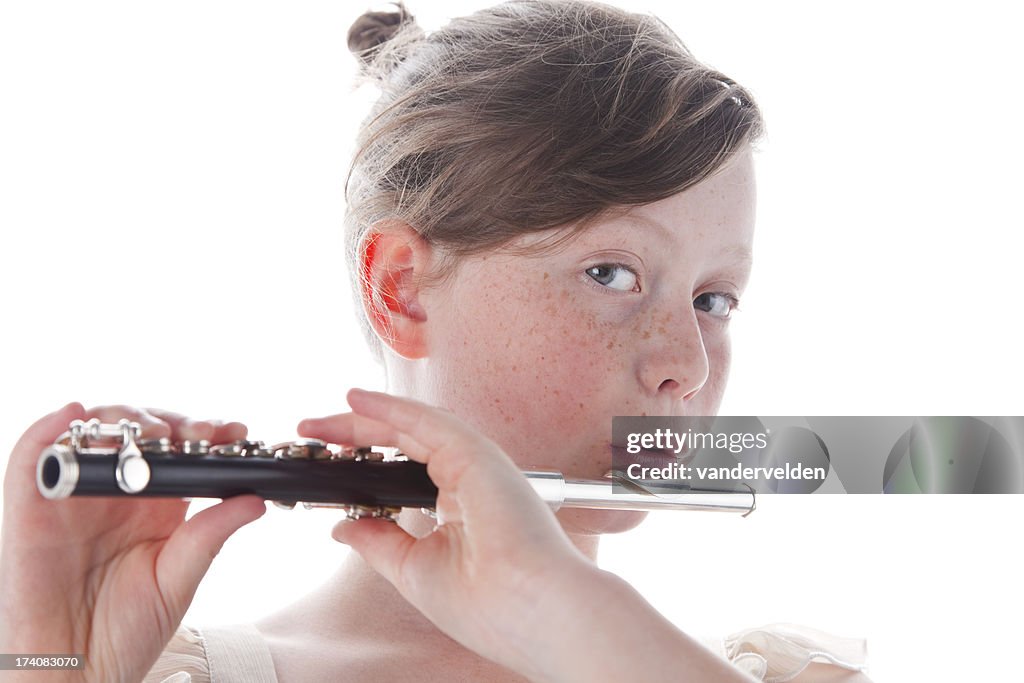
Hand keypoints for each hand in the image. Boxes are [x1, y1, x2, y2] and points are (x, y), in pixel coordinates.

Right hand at [0, 402, 266, 682]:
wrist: (75, 673)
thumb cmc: (125, 631)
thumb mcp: (178, 579)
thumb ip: (209, 535)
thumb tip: (255, 498)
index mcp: (156, 505)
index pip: (181, 451)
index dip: (205, 433)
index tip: (233, 432)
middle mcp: (116, 493)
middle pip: (139, 432)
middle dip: (171, 421)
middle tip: (198, 432)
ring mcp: (74, 496)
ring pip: (91, 432)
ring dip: (122, 419)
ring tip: (151, 432)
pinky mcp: (30, 509)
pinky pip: (31, 458)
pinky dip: (48, 430)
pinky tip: (74, 415)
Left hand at [297, 388, 597, 680]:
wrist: (528, 611)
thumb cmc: (487, 603)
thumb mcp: (413, 570)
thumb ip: (379, 542)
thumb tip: (342, 528)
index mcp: (459, 505)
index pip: (403, 469)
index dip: (362, 462)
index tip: (324, 463)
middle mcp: (468, 477)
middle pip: (401, 442)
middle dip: (352, 435)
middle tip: (309, 433)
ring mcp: (474, 462)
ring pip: (410, 426)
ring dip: (361, 420)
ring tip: (318, 423)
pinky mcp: (475, 453)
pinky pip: (424, 420)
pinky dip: (388, 407)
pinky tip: (355, 401)